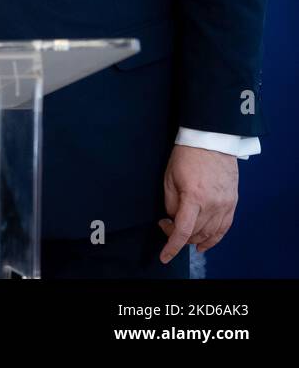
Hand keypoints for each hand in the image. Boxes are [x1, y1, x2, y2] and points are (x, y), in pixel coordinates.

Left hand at [157, 144, 238, 261]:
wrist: (211, 141)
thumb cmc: (186, 157)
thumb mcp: (169, 178)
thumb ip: (170, 202)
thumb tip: (172, 219)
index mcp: (194, 198)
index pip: (182, 230)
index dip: (172, 246)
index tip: (164, 257)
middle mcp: (213, 205)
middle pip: (195, 234)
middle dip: (178, 236)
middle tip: (165, 225)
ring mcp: (226, 205)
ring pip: (210, 234)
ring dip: (195, 239)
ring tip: (182, 236)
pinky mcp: (233, 203)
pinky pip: (224, 228)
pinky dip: (214, 239)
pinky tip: (204, 244)